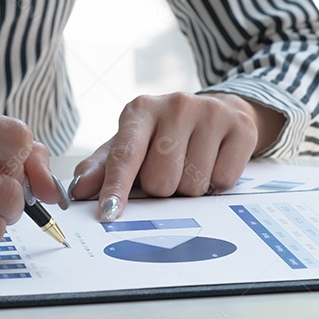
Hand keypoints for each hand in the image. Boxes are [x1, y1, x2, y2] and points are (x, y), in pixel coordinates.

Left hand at [68, 92, 284, 220]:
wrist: (216, 111)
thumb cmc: (164, 136)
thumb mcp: (131, 145)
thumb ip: (103, 168)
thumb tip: (78, 190)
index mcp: (141, 110)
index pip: (125, 156)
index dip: (116, 188)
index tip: (109, 213)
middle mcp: (174, 105)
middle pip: (161, 180)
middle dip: (162, 189)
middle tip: (168, 172)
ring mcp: (210, 112)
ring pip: (193, 184)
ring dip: (190, 187)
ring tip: (191, 165)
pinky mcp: (240, 126)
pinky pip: (223, 180)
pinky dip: (216, 183)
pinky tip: (213, 163)